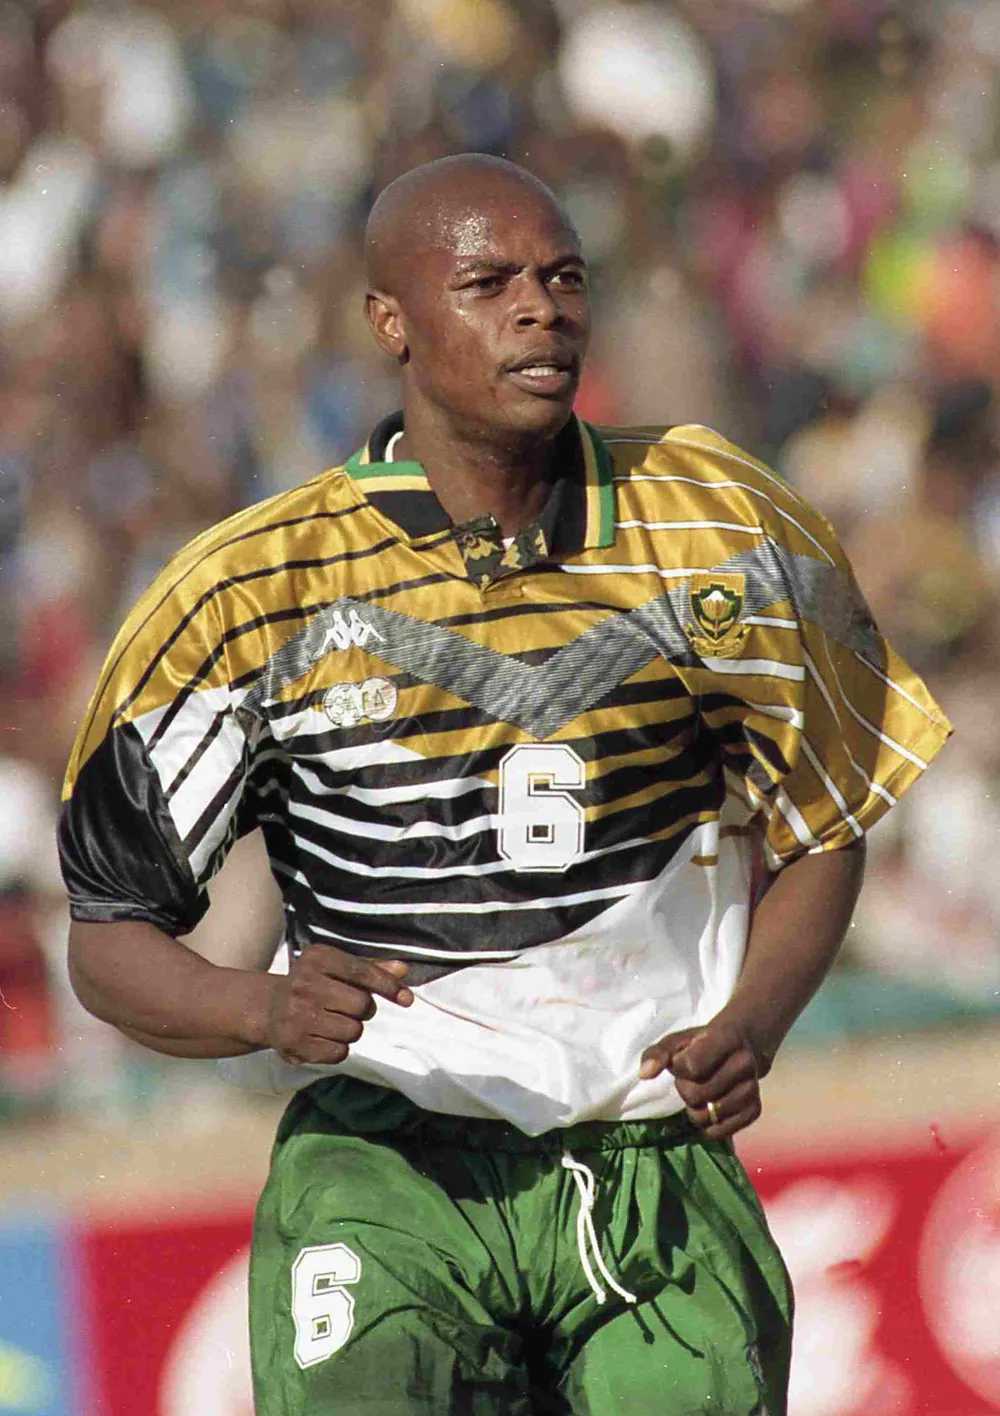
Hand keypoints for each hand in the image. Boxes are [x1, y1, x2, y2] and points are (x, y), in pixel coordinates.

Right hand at [266, 944, 412, 1064]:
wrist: (268, 1008)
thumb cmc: (314, 984)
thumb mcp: (337, 968)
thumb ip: (371, 969)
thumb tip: (404, 971)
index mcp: (317, 958)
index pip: (362, 972)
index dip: (388, 987)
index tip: (406, 999)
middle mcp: (304, 984)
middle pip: (362, 1005)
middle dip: (363, 1010)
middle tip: (346, 1007)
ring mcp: (296, 1015)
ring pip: (353, 1031)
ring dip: (351, 1030)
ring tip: (330, 1021)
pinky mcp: (294, 1044)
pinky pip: (340, 1053)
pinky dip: (338, 1048)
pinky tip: (321, 1036)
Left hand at [639, 1017, 763, 1140]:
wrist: (740, 1044)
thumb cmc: (702, 1043)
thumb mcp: (677, 1040)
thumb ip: (657, 1053)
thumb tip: (644, 1074)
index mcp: (727, 1039)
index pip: (692, 1067)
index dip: (678, 1068)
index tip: (681, 1062)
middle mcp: (745, 1063)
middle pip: (696, 1095)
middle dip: (684, 1090)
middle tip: (691, 1079)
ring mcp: (753, 1087)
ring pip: (708, 1116)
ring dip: (695, 1109)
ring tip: (701, 1093)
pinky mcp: (755, 1109)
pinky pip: (722, 1132)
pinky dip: (708, 1126)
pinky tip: (708, 1109)